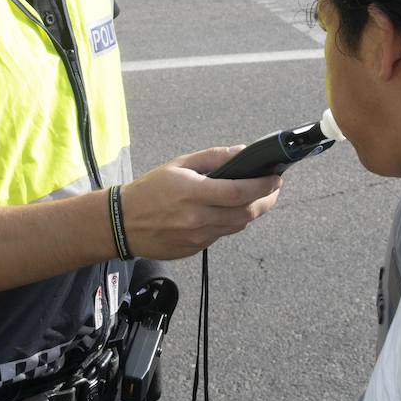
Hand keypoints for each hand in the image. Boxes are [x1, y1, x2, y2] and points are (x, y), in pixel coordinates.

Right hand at [119, 146, 281, 259]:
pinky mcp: (196, 249)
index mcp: (194, 193)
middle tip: (273, 188)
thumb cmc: (150, 190)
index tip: (276, 178)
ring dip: (251, 211)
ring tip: (255, 197)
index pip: (240, 191)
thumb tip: (242, 152)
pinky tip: (228, 210)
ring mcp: (198, 237)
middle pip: (246, 213)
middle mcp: (198, 218)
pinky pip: (222, 234)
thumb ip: (214, 158)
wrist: (123, 223)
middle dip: (266, 200)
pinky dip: (231, 222)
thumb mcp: (180, 165)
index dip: (264, 186)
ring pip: (237, 226)